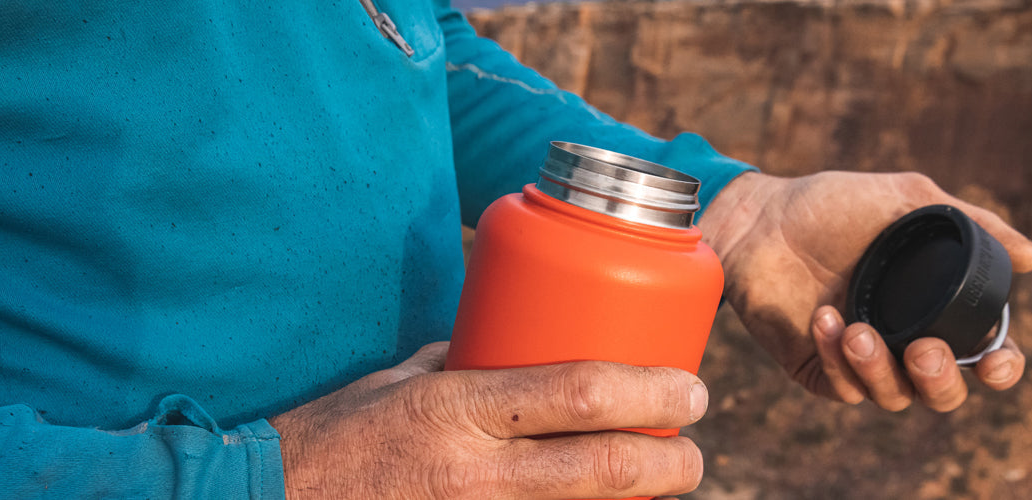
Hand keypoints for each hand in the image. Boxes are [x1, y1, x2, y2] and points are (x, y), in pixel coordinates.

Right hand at [270, 342, 707, 498]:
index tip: (690, 389)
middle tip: (694, 447)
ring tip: (665, 482)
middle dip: (670, 462)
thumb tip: (527, 344)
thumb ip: (467, 363)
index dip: (651, 393)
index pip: (579, 395)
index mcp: (457, 408)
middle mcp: (474, 472)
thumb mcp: (402, 381)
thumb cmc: (337, 435)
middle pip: (604, 469)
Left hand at [697, 171, 1031, 411]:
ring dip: (882, 370)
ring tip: (856, 329)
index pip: (983, 351)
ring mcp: (861, 359)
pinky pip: (844, 389)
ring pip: (895, 399)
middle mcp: (904, 338)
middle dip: (942, 381)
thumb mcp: (906, 201)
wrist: (760, 217)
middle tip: (924, 350)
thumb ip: (970, 225)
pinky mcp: (820, 369)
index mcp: (933, 305)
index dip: (1000, 366)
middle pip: (945, 393)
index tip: (996, 361)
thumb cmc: (832, 205)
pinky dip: (839, 361)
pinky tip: (825, 320)